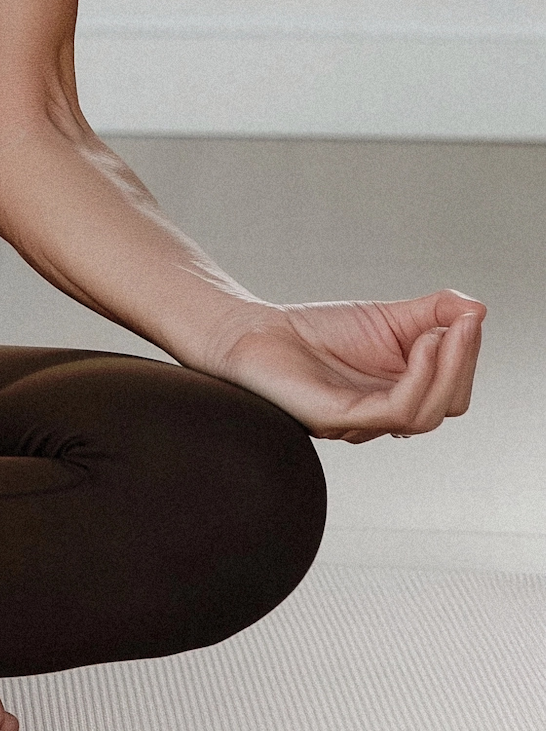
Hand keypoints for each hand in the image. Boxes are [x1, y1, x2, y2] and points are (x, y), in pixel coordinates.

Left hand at [205, 291, 484, 442]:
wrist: (253, 332)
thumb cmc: (316, 332)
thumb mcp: (388, 317)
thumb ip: (433, 312)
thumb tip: (478, 308)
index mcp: (400, 397)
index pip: (451, 391)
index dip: (465, 357)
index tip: (470, 317)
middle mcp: (385, 417)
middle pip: (446, 405)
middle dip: (462, 362)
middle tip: (466, 323)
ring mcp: (362, 422)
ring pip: (424, 415)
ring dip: (444, 370)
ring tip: (442, 332)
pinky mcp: (337, 418)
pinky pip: (392, 411)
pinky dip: (416, 378)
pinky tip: (420, 344)